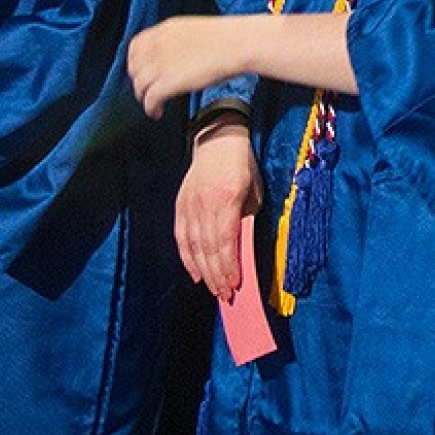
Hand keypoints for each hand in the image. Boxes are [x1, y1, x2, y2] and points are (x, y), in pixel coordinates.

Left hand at [129, 15, 252, 115]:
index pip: (136, 46)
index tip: (142, 71)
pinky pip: (150, 99)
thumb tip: (176, 55)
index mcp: (165, 30)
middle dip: (139, 80)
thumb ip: (178, 41)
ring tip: (153, 104)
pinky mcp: (170, 81)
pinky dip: (151, 108)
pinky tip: (157, 112)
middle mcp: (159, 45)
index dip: (136, 62)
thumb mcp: (194, 31)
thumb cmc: (228, 38)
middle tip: (148, 90)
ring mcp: (163, 63)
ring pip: (140, 85)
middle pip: (134, 67)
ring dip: (144, 97)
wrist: (239, 43)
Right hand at [176, 118, 262, 297]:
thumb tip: (241, 250)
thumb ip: (246, 220)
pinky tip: (194, 273)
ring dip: (204, 272)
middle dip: (217, 276)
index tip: (235, 284)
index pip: (225, 242)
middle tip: (226, 295)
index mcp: (226, 199)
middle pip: (208, 248)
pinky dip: (187, 258)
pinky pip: (181, 237)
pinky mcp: (180, 205)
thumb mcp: (253, 192)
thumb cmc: (242, 167)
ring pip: (193, 246)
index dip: (228, 266)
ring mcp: (189, 205)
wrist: (217, 139)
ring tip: (213, 289)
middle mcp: (204, 204)